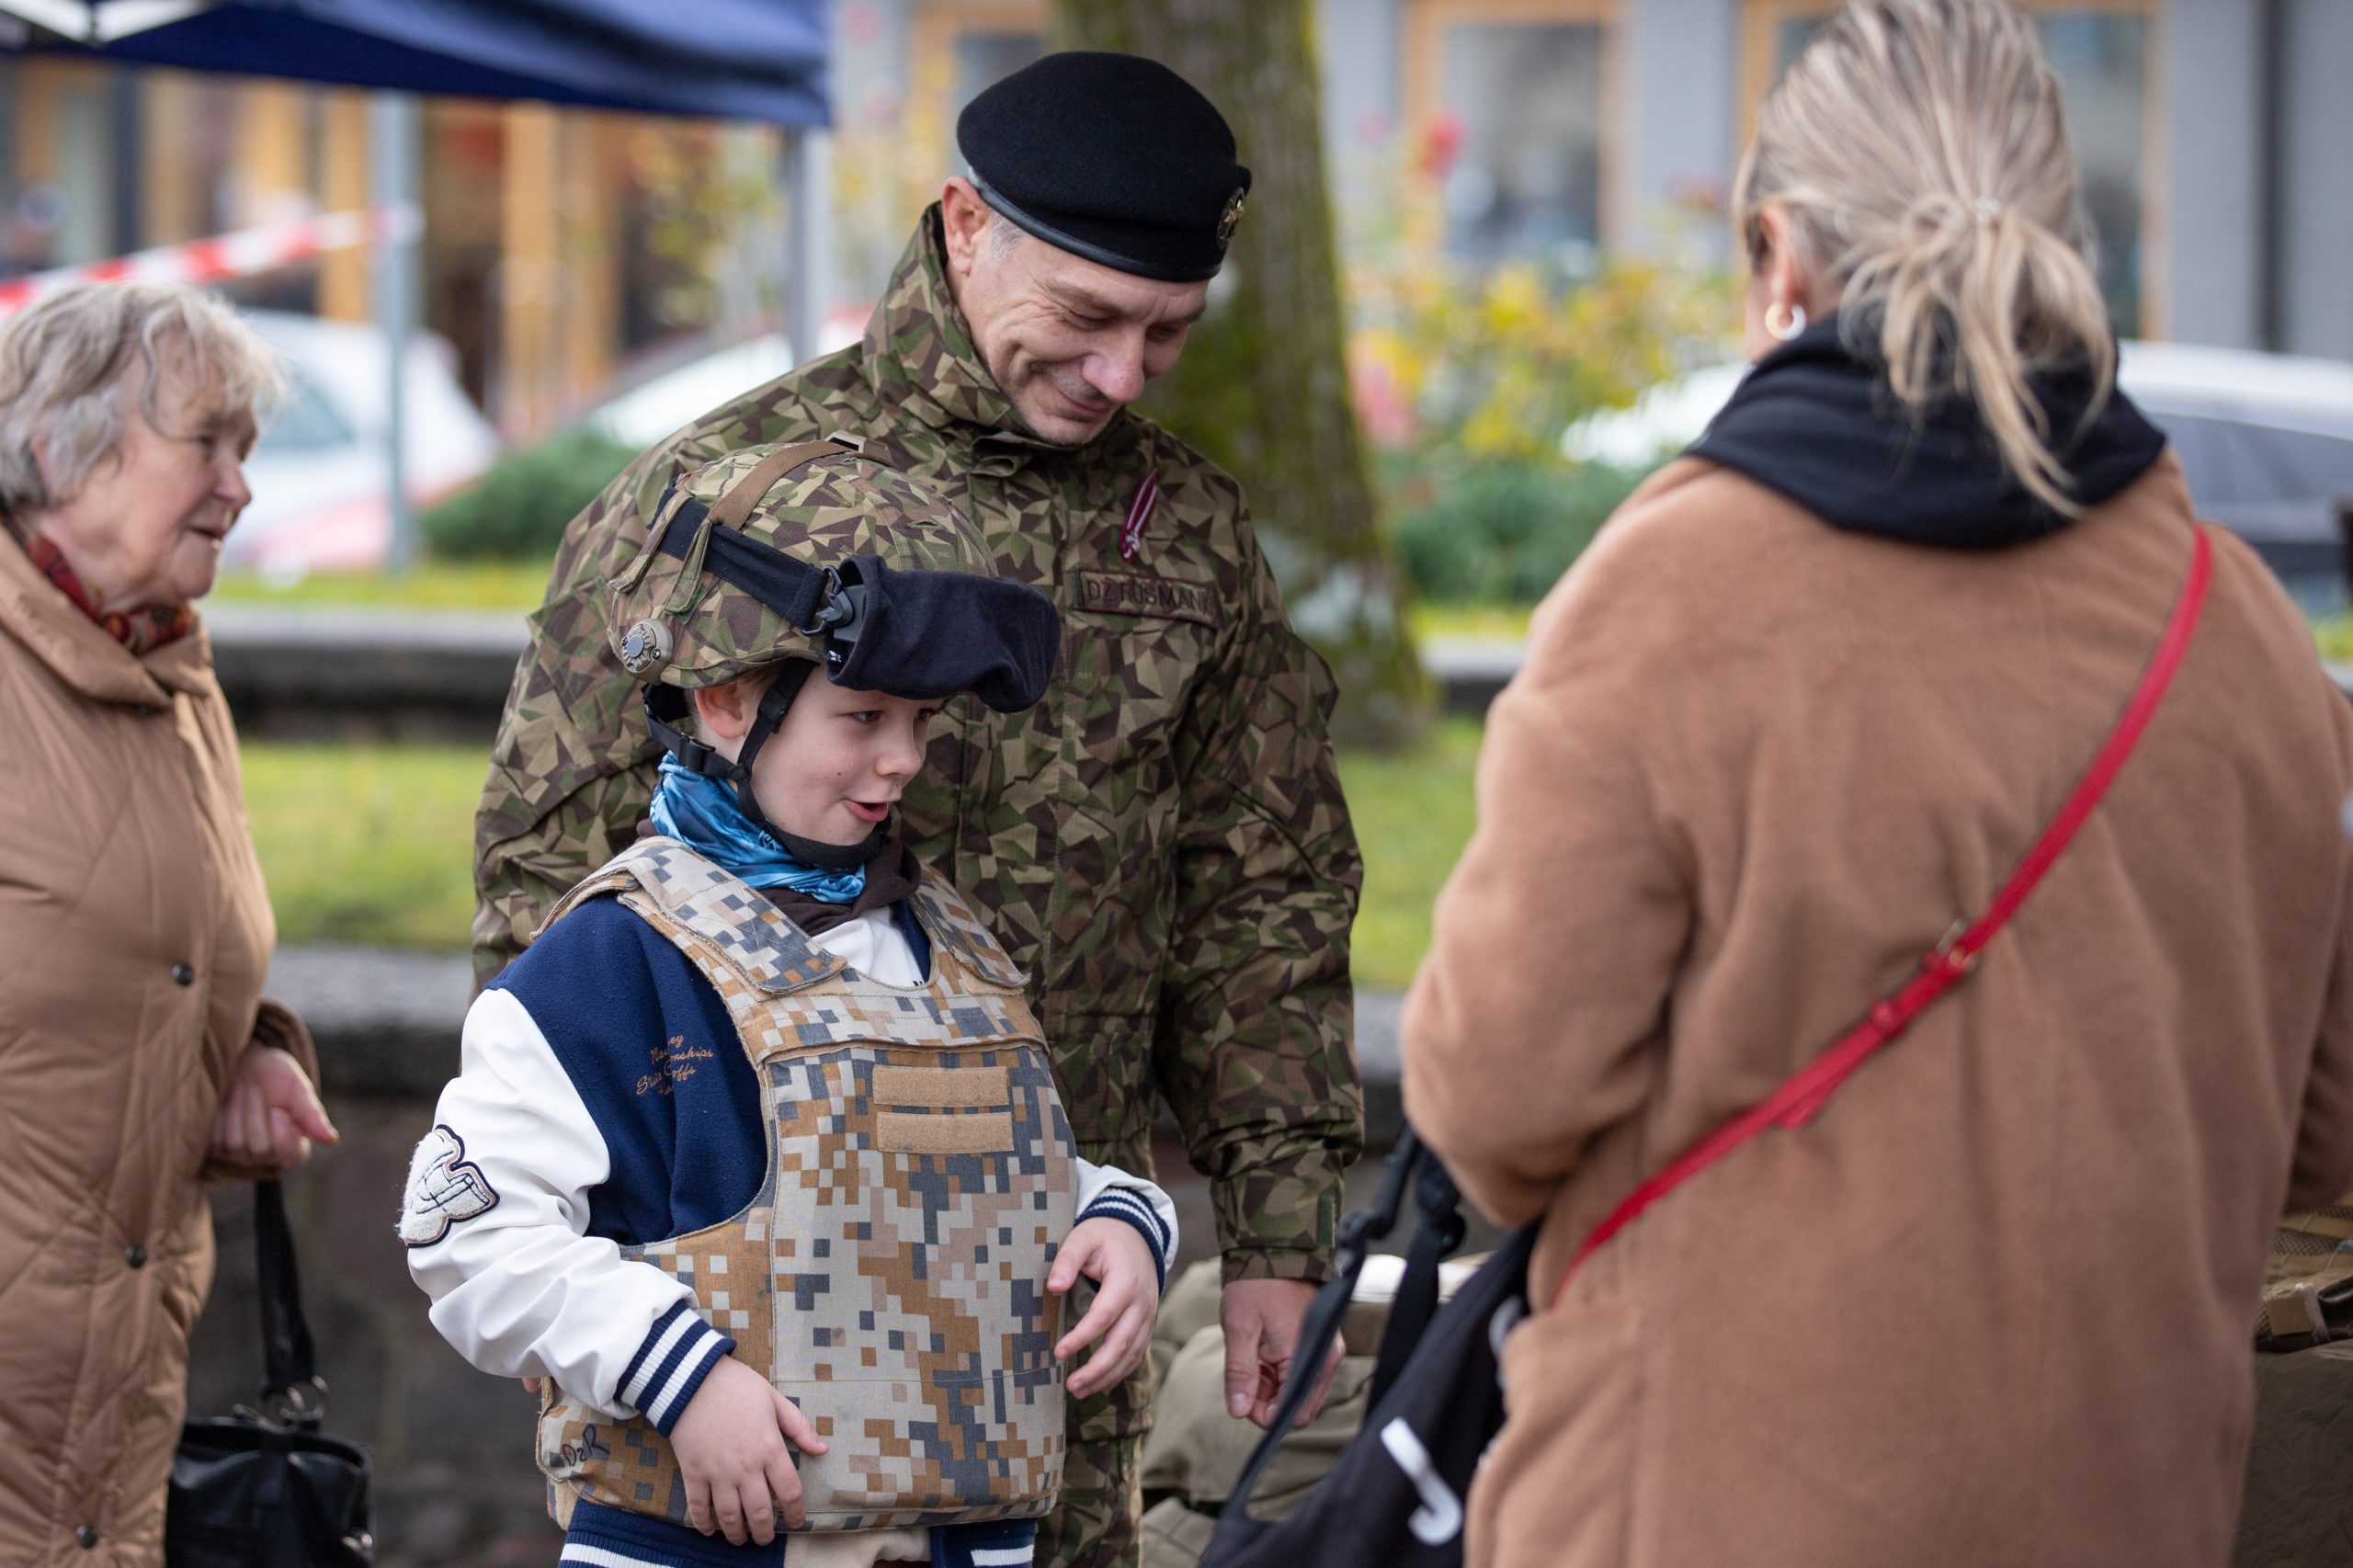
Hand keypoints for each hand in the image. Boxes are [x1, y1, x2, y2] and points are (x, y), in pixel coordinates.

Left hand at [207, 1046, 337, 1170]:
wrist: (241, 1062)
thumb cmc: (273, 1075)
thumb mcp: (297, 1089)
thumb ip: (312, 1114)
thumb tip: (332, 1140)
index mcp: (296, 1147)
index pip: (289, 1153)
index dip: (280, 1129)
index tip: (278, 1109)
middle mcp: (269, 1158)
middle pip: (259, 1148)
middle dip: (255, 1112)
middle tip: (255, 1089)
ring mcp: (240, 1156)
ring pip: (234, 1144)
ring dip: (237, 1110)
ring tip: (241, 1091)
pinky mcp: (216, 1149)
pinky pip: (216, 1140)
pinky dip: (221, 1115)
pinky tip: (226, 1103)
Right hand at [669, 1355, 826, 1543]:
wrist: (692, 1378)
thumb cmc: (737, 1386)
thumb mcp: (774, 1399)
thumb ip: (799, 1427)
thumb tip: (823, 1449)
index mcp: (769, 1448)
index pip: (789, 1491)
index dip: (796, 1512)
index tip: (797, 1522)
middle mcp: (745, 1466)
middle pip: (760, 1512)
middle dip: (765, 1532)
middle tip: (765, 1539)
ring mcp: (717, 1472)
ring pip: (730, 1516)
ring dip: (736, 1534)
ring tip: (741, 1539)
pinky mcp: (692, 1472)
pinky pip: (698, 1507)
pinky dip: (704, 1523)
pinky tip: (710, 1531)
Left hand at [1050, 1217, 1161, 1399]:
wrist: (1137, 1234)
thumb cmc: (1105, 1237)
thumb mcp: (1083, 1237)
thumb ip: (1067, 1260)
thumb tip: (1053, 1287)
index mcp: (1126, 1281)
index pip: (1104, 1316)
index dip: (1082, 1337)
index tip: (1058, 1352)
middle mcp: (1142, 1302)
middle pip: (1121, 1343)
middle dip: (1096, 1368)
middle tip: (1071, 1384)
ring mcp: (1148, 1315)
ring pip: (1131, 1354)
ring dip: (1107, 1376)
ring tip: (1079, 1390)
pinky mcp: (1147, 1323)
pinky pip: (1137, 1353)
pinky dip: (1120, 1371)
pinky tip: (1100, 1383)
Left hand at [1221, 1276, 1341, 1428]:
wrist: (1276, 1249)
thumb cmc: (1257, 1286)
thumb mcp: (1240, 1328)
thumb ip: (1240, 1373)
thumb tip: (1238, 1411)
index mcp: (1310, 1357)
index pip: (1292, 1413)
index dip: (1263, 1414)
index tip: (1241, 1397)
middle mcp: (1325, 1359)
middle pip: (1297, 1405)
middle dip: (1267, 1400)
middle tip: (1243, 1376)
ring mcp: (1324, 1351)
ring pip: (1296, 1390)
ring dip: (1270, 1385)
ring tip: (1250, 1356)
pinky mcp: (1318, 1344)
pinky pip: (1298, 1372)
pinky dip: (1277, 1371)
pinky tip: (1260, 1352)